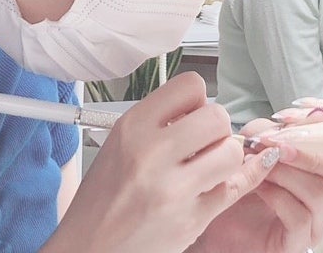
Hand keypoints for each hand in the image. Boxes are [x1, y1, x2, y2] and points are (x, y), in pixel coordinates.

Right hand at [46, 73, 276, 252]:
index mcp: (132, 127)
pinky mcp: (191, 221)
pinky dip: (226, 185)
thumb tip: (201, 106)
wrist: (89, 247)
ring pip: (232, 152)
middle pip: (218, 116)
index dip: (198, 99)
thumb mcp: (118, 143)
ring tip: (206, 165)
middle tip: (205, 141)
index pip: (191, 85)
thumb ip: (158, 120)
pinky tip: (213, 184)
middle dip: (217, 128)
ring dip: (225, 158)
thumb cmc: (102, 198)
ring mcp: (173, 189)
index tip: (193, 112)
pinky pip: (233, 189)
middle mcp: (151, 154)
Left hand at [190, 118, 322, 252]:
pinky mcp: (297, 243)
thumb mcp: (256, 147)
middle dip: (310, 151)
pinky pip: (300, 218)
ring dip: (286, 171)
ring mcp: (315, 223)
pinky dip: (276, 196)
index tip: (306, 115)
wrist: (212, 216)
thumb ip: (272, 132)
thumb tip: (286, 123)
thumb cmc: (238, 180)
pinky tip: (256, 187)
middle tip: (275, 142)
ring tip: (258, 164)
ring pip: (319, 192)